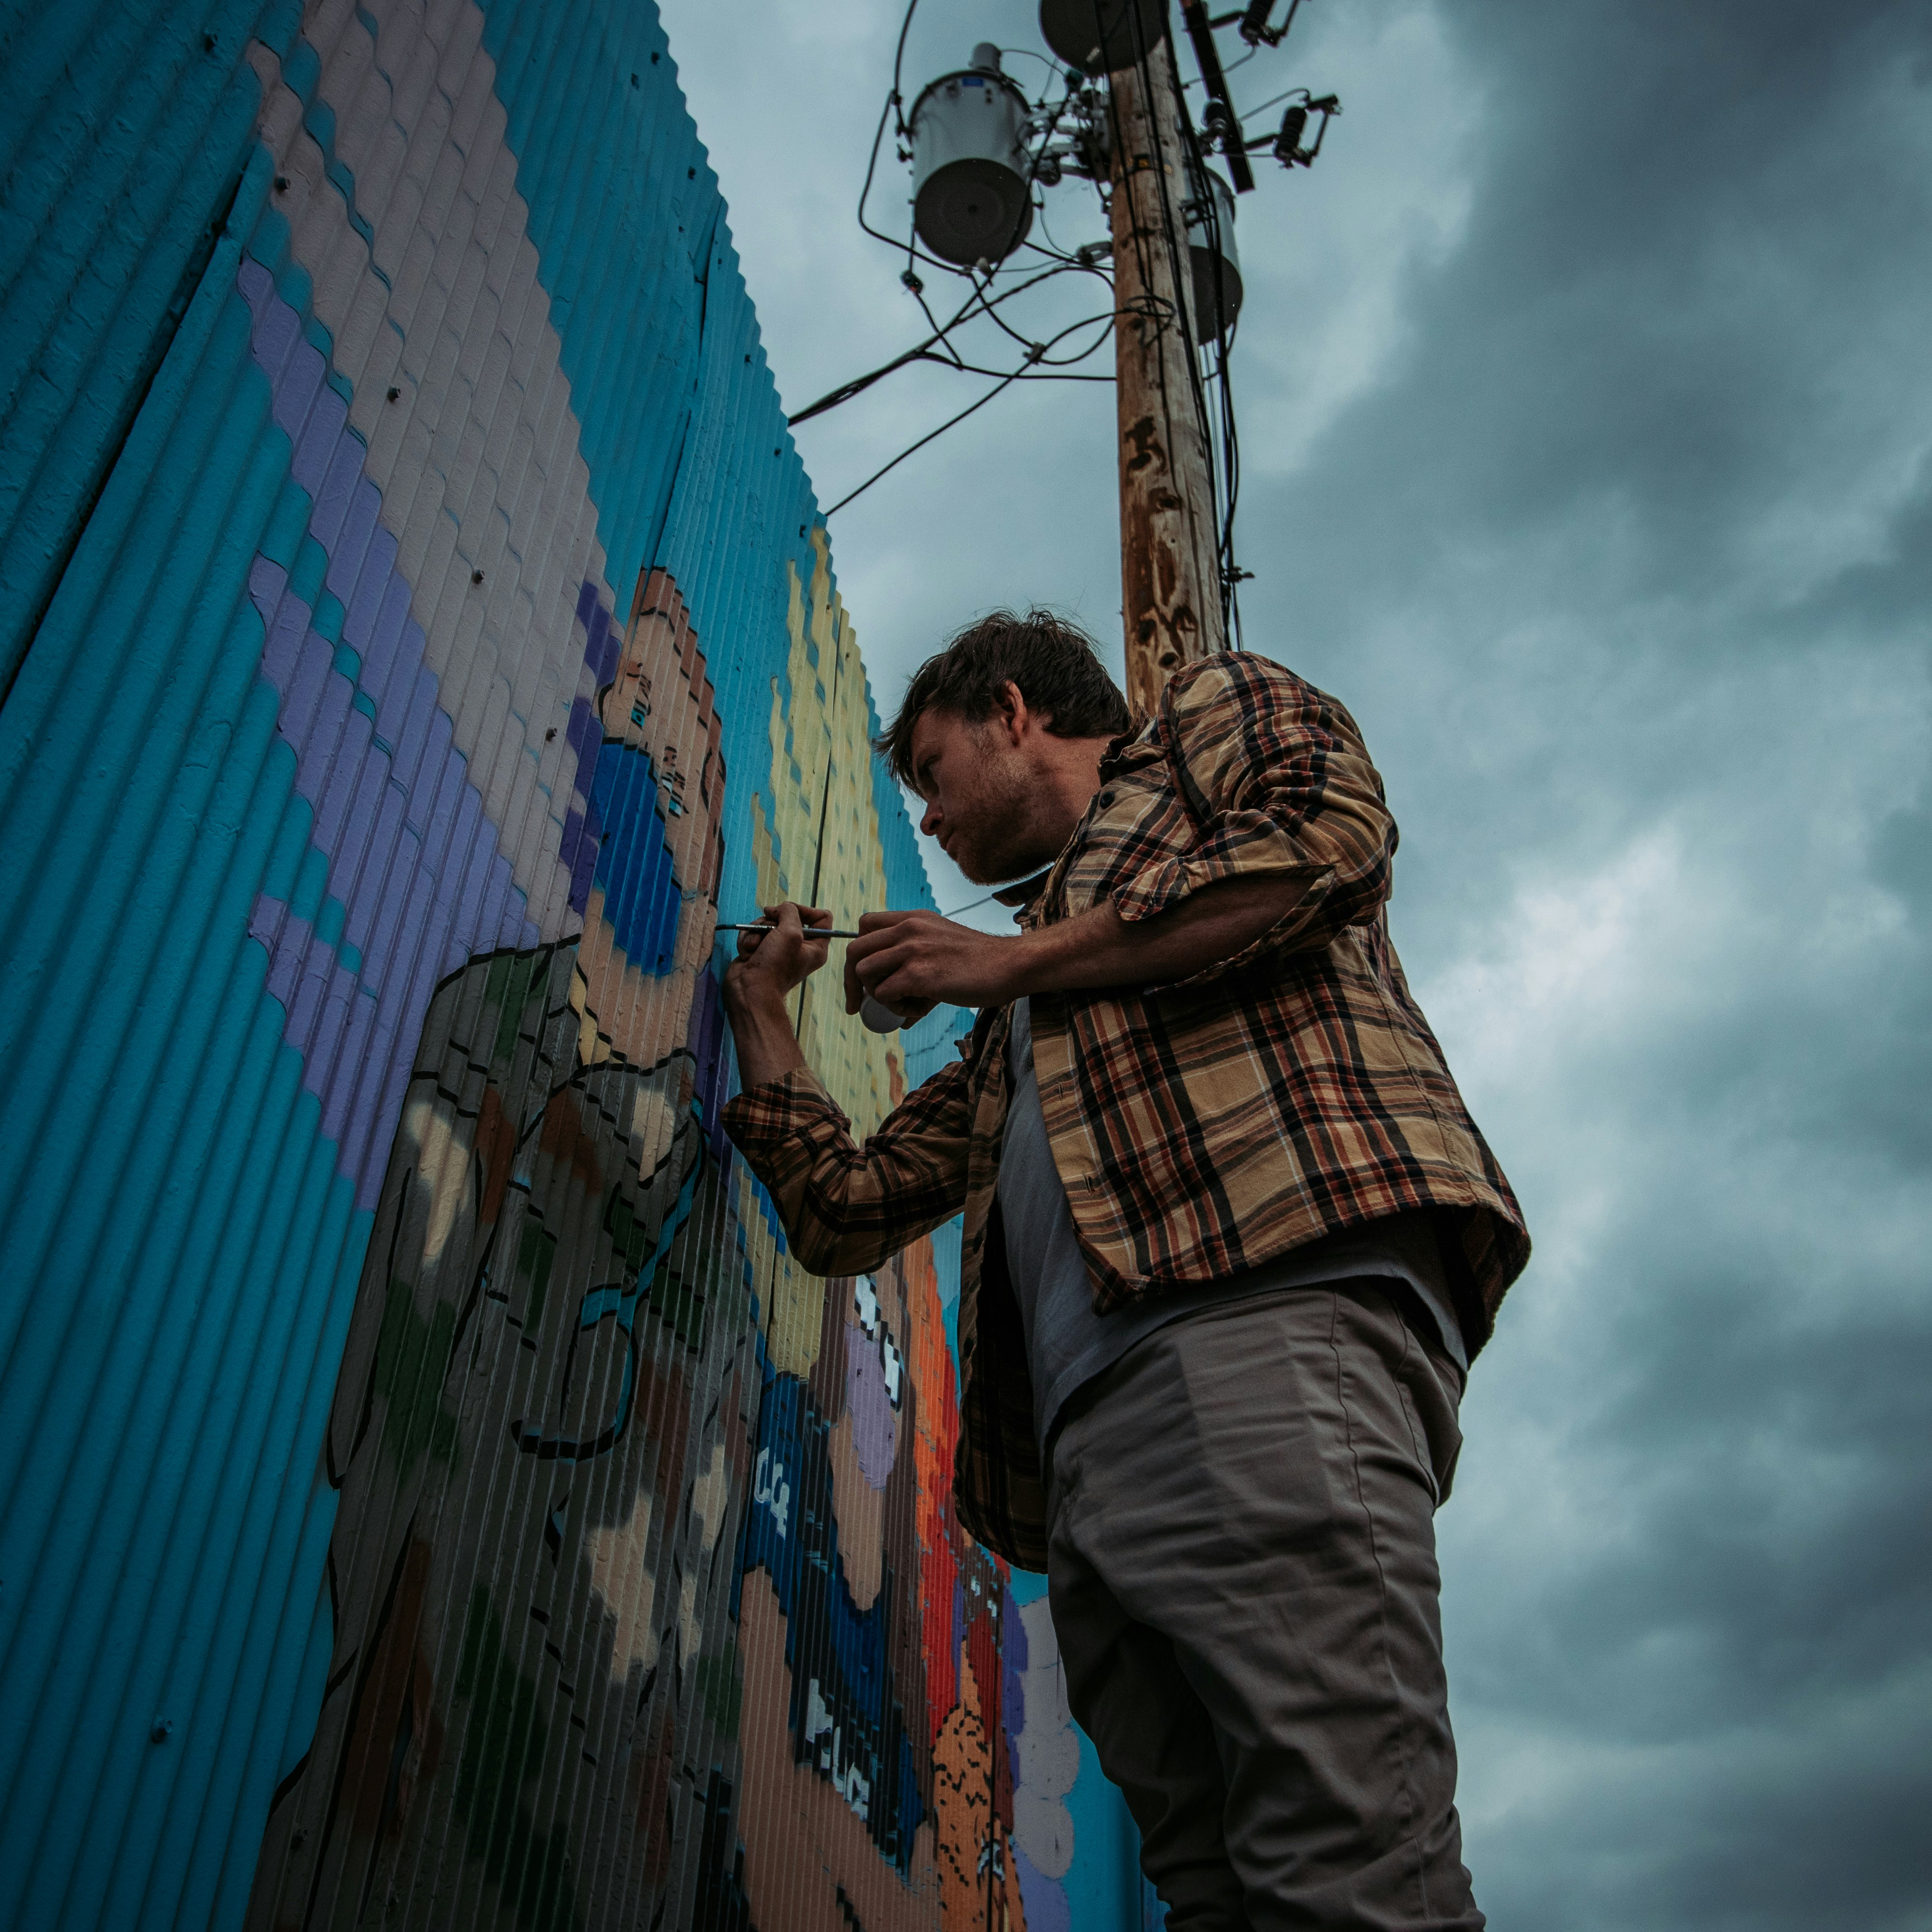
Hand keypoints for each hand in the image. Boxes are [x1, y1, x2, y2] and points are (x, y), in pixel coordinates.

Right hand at [724, 903, 831, 1013]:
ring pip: (767, 923)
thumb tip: (779, 909)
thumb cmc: (775, 966)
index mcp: (816, 947)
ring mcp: (778, 949)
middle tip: (768, 931)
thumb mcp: (790, 932)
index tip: (789, 912)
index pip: (822, 917)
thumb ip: (790, 912)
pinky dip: (748, 939)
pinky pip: (753, 933)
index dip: (806, 910)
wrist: (749, 990)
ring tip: (755, 947)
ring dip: (757, 931)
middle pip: (789, 916)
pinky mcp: (760, 951)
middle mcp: (799, 947)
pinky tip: (748, 953)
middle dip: (773, 921)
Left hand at [843, 910, 1027, 1021]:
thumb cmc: (981, 962)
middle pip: (855, 950)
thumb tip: (901, 1015)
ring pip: (864, 972)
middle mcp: (908, 928)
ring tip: (903, 1004)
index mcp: (913, 918)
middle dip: (852, 981)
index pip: (864, 924)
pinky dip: (894, 1008)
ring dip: (876, 996)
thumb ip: (917, 967)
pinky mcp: (919, 973)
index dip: (859, 952)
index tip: (863, 977)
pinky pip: (883, 994)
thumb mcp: (943, 947)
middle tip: (859, 1004)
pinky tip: (917, 1010)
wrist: (1010, 965)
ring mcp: (912, 949)